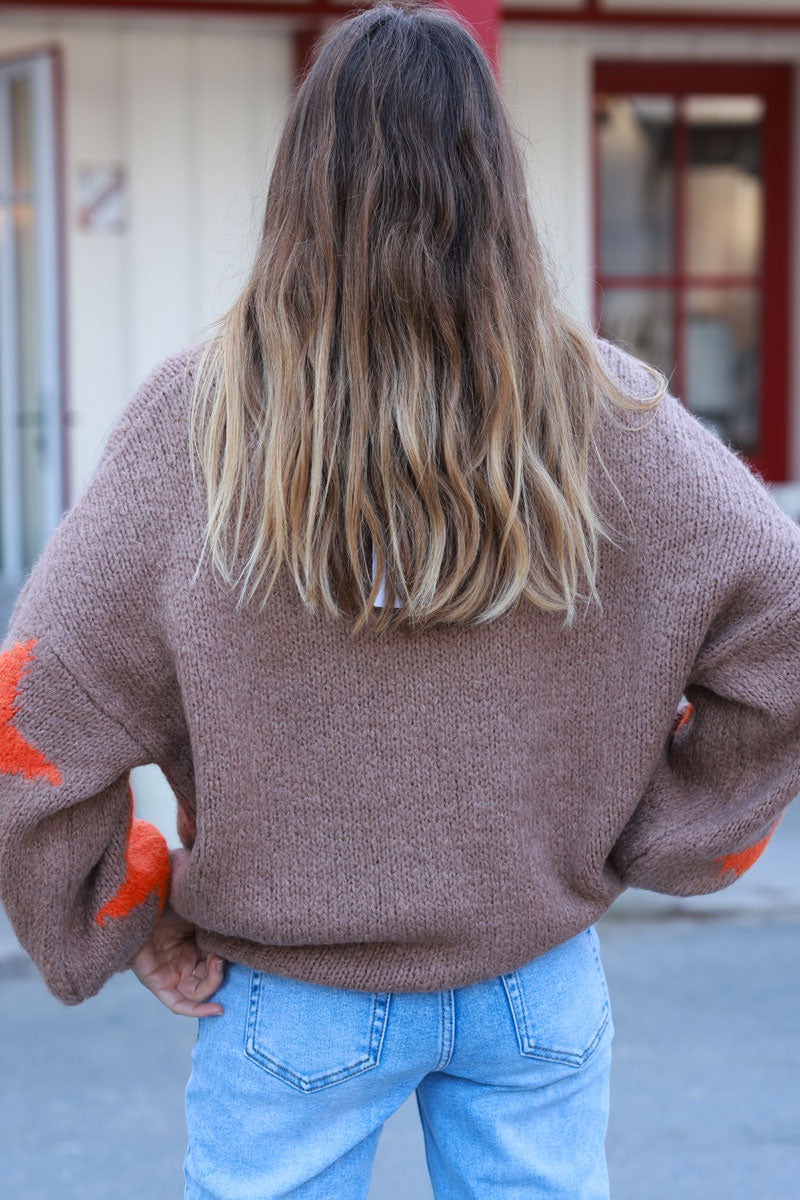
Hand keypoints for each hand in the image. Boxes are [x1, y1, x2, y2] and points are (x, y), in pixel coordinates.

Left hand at [127, 898, 225, 1016]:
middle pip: (209, 980)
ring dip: (212, 985)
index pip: (217, 964)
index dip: (227, 961)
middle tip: (221, 956)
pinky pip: (178, 1004)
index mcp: (197, 946)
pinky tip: (216, 1009)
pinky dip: (198, 1009)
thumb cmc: (169, 903)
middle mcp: (185, 963)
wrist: (141, 903)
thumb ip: (217, 927)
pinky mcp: (158, 984)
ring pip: (198, 994)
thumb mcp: (199, 915)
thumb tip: (240, 935)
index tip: (234, 949)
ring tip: (217, 964)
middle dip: (219, 973)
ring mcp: (172, 975)